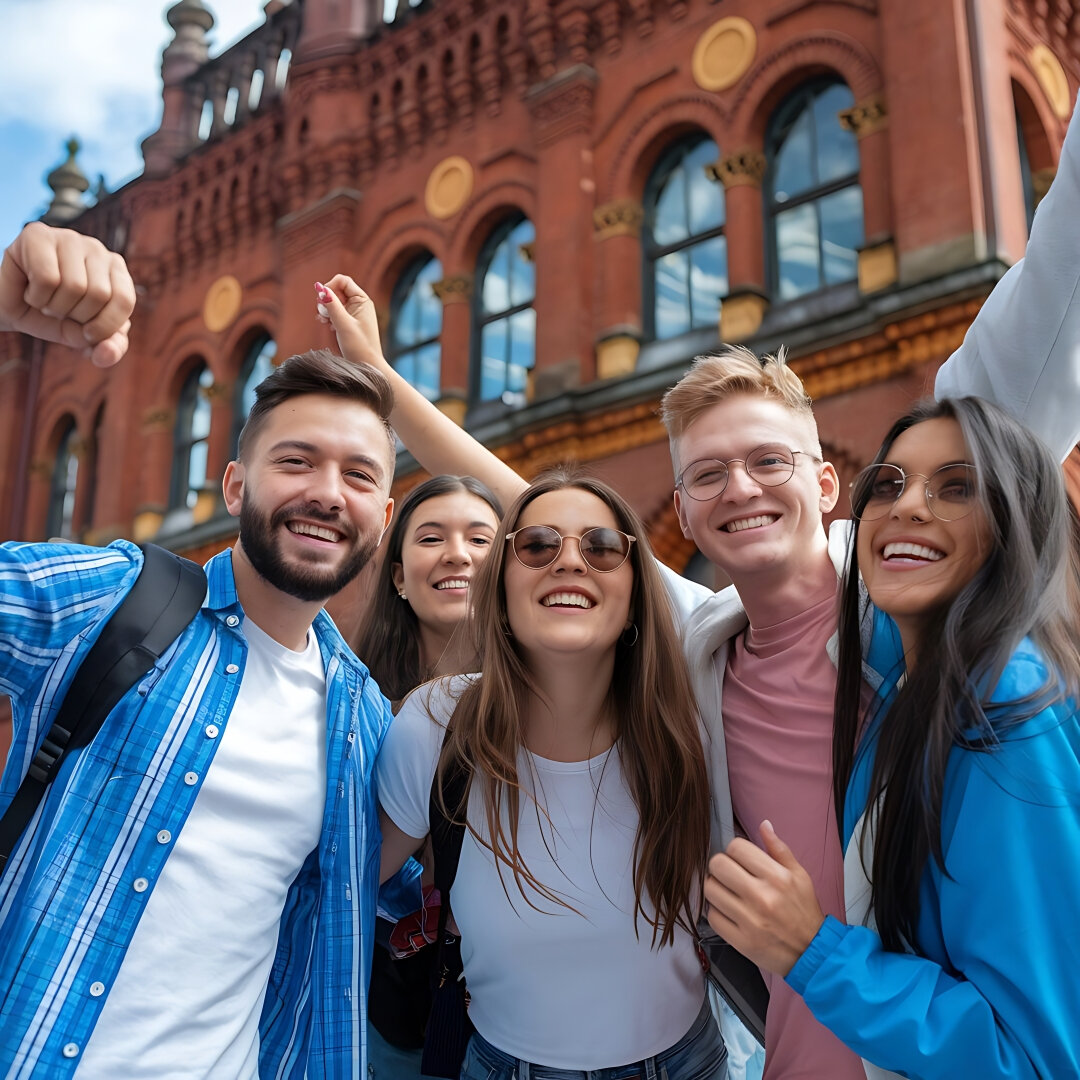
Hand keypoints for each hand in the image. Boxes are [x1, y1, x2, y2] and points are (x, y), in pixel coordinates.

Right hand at [0, 222, 133, 366]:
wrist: (10, 309)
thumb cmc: (52, 318)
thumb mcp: (85, 338)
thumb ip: (108, 348)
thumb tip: (107, 354)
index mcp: (117, 270)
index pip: (124, 299)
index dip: (105, 326)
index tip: (86, 333)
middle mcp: (97, 248)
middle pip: (98, 293)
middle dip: (75, 316)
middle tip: (59, 311)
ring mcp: (69, 238)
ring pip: (73, 286)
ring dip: (53, 307)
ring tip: (45, 301)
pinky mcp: (38, 234)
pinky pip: (47, 278)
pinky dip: (36, 297)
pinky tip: (30, 290)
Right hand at [315, 275, 388, 372]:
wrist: (368, 365)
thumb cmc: (359, 347)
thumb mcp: (343, 324)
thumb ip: (331, 305)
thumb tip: (319, 287)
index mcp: (363, 300)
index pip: (342, 280)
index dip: (330, 286)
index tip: (321, 301)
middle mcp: (360, 304)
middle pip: (337, 289)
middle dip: (326, 299)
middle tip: (322, 314)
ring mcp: (355, 312)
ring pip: (335, 301)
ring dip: (326, 308)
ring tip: (324, 320)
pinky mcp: (350, 321)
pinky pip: (336, 311)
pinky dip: (329, 315)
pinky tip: (328, 325)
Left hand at [703, 820, 825, 976]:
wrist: (812, 952)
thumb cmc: (804, 911)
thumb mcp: (800, 875)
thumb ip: (779, 849)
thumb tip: (763, 825)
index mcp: (777, 877)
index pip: (736, 848)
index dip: (735, 850)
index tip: (739, 859)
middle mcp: (761, 897)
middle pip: (718, 865)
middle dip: (721, 866)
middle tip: (729, 874)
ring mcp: (749, 920)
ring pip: (710, 889)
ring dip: (716, 888)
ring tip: (727, 892)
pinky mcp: (740, 941)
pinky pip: (712, 916)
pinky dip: (717, 912)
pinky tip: (729, 911)